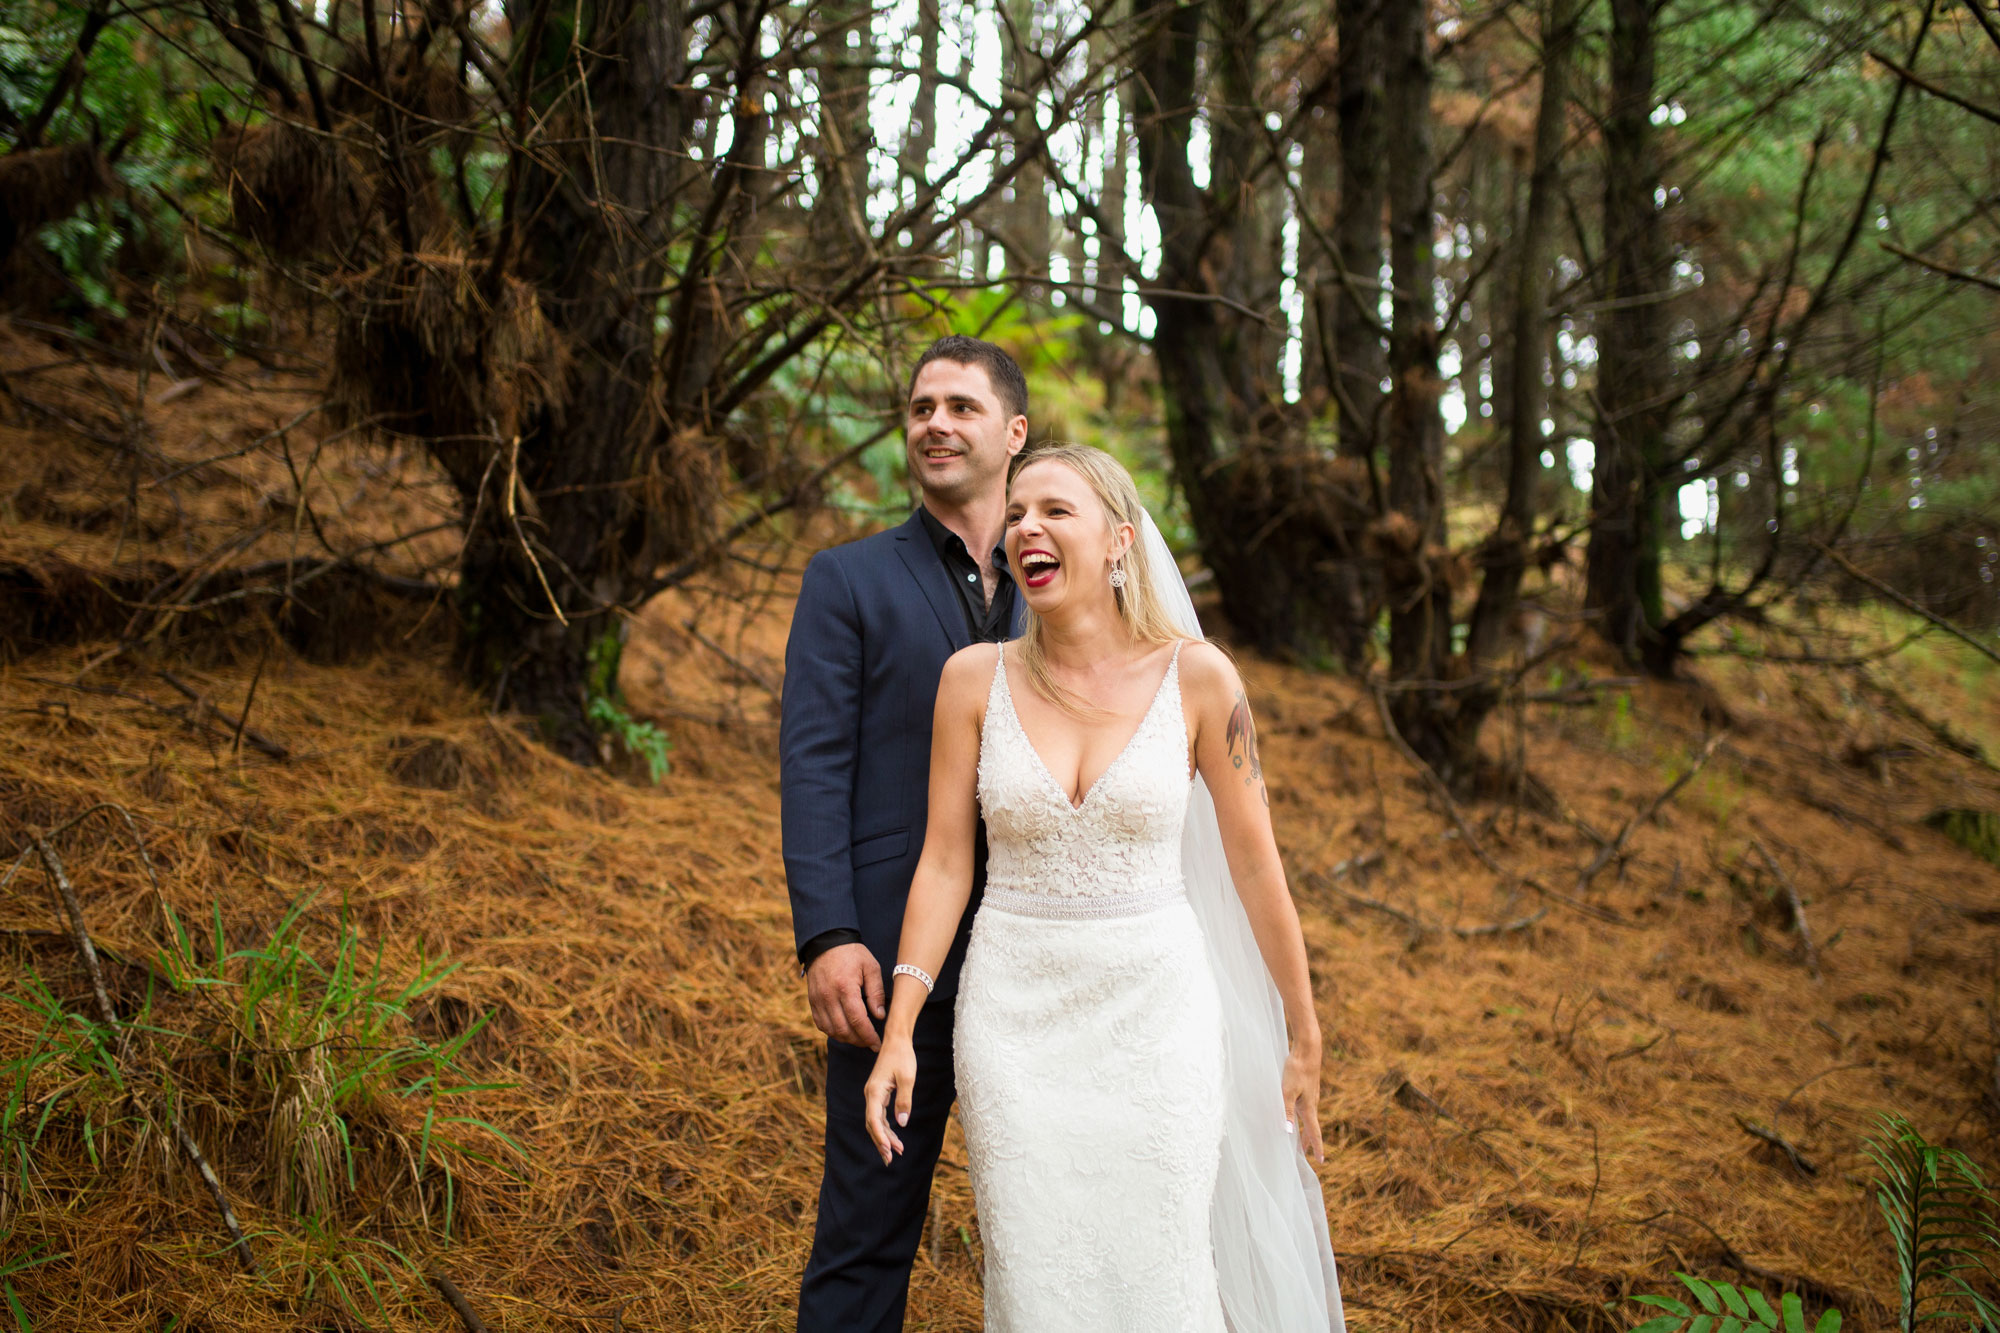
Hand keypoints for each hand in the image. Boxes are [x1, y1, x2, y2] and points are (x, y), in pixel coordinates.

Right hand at [805, 942, 884, 1050]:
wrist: (826, 943)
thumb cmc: (852, 954)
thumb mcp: (871, 967)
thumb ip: (876, 992)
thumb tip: (879, 1015)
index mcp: (845, 988)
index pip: (857, 1020)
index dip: (868, 1036)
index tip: (877, 1044)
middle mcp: (828, 997)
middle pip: (843, 1030)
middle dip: (858, 1040)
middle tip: (870, 1043)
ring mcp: (818, 1000)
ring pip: (831, 1030)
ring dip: (846, 1038)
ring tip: (859, 1038)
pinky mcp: (812, 1001)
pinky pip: (821, 1024)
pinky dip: (833, 1032)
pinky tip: (844, 1031)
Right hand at [863, 1037, 916, 1164]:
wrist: (897, 1040)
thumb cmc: (903, 1057)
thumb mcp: (907, 1078)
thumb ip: (904, 1101)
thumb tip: (902, 1123)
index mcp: (875, 1091)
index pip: (874, 1119)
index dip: (880, 1137)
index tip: (889, 1150)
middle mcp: (870, 1095)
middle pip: (872, 1124)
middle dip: (881, 1143)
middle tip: (891, 1160)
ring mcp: (874, 1095)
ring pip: (875, 1122)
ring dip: (884, 1137)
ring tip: (897, 1152)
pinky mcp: (879, 1094)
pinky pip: (879, 1115)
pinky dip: (886, 1127)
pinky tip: (895, 1137)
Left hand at [1282, 1044, 1324, 1163]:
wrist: (1308, 1050)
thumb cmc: (1296, 1070)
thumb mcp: (1287, 1091)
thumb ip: (1287, 1111)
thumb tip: (1289, 1132)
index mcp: (1308, 1108)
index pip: (1314, 1133)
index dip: (1317, 1147)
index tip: (1320, 1161)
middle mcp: (1313, 1104)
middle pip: (1312, 1127)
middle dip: (1310, 1141)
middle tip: (1308, 1154)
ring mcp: (1312, 1095)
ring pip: (1309, 1117)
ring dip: (1306, 1129)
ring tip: (1302, 1138)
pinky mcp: (1309, 1088)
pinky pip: (1307, 1108)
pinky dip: (1304, 1117)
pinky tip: (1298, 1113)